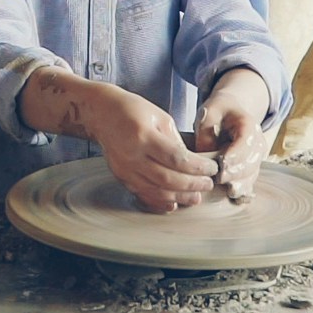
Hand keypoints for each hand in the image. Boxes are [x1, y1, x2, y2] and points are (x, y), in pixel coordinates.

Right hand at [81, 84, 216, 212]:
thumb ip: (176, 141)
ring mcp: (125, 169)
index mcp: (144, 136)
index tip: (211, 169)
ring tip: (196, 197)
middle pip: (167, 179)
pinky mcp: (121, 176)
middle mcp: (132, 155)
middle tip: (208, 185)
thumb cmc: (132, 110)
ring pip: (156, 191)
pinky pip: (143, 194)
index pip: (176, 159)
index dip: (197, 168)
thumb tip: (192, 163)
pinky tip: (174, 203)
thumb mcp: (160, 117)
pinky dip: (160, 201)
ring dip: (179, 197)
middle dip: (192, 185)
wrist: (101, 113)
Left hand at [191, 69, 274, 199]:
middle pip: (250, 161)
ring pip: (251, 175)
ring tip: (229, 191)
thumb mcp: (208, 112)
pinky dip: (244, 190)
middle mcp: (258, 143)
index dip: (235, 154)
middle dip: (236, 172)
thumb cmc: (219, 111)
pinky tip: (236, 198)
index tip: (222, 164)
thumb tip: (204, 155)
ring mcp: (256, 158)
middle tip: (219, 179)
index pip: (246, 142)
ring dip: (241, 184)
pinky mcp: (251, 168)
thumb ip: (206, 131)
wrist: (232, 111)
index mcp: (249, 125)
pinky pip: (250, 182)